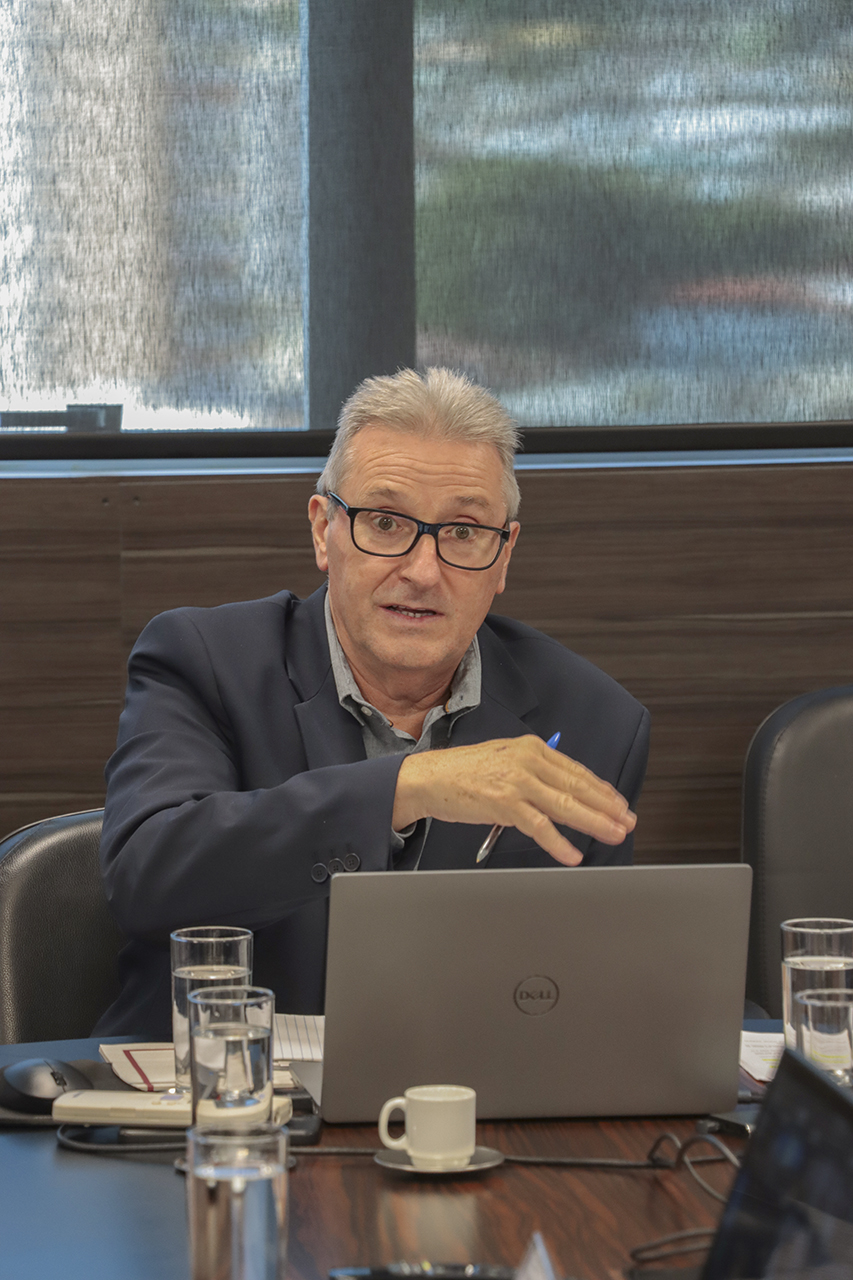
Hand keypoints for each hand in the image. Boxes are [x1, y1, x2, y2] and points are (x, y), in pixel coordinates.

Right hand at [393, 735, 635, 866]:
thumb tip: (564, 794)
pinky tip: (572, 855)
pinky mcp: (504, 803)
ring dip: (595, 822)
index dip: (602, 789)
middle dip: (607, 807)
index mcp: (531, 748)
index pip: (576, 771)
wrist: (428, 778)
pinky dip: (559, 843)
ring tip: (614, 834)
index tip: (618, 803)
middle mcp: (528, 760)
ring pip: (566, 805)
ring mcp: (517, 782)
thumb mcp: (504, 761)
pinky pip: (540, 827)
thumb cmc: (463, 774)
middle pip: (578, 787)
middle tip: (627, 821)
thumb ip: (533, 772)